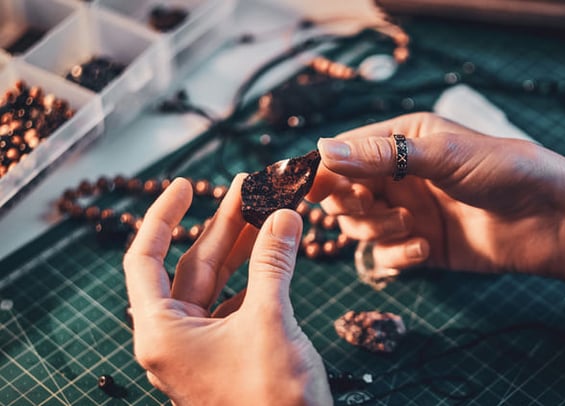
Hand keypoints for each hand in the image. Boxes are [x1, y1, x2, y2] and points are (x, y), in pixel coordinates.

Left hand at [123, 176, 331, 404]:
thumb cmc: (272, 399)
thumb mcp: (270, 320)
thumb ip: (273, 263)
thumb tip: (283, 214)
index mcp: (162, 333)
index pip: (145, 259)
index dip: (162, 216)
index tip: (186, 184)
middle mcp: (175, 338)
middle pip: (191, 266)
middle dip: (222, 226)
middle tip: (249, 188)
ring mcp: (203, 348)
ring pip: (219, 283)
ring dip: (244, 248)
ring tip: (268, 210)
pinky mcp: (230, 354)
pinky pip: (239, 302)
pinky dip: (259, 276)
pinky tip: (278, 252)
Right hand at [307, 112, 564, 276]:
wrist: (548, 219)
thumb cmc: (502, 171)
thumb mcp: (440, 155)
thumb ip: (381, 155)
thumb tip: (322, 150)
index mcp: (402, 139)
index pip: (346, 152)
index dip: (325, 170)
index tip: (311, 188)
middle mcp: (400, 175)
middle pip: (345, 193)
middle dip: (351, 203)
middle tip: (369, 206)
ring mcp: (409, 211)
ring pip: (360, 226)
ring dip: (377, 229)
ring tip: (410, 225)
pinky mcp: (420, 245)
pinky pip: (385, 255)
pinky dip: (398, 254)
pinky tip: (425, 248)